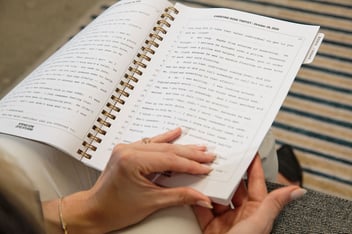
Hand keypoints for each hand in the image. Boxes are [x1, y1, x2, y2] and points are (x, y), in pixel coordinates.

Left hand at [43, 128, 214, 233]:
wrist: (95, 210)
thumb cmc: (116, 208)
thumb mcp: (152, 202)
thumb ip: (180, 196)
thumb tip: (201, 197)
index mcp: (132, 161)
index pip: (170, 160)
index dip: (191, 165)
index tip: (206, 167)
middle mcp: (128, 150)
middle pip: (167, 150)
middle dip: (190, 154)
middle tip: (208, 156)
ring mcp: (127, 149)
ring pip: (160, 145)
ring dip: (181, 146)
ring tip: (198, 147)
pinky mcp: (127, 151)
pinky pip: (150, 143)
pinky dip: (164, 139)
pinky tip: (175, 133)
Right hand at [193, 154, 306, 233]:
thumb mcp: (259, 223)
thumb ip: (274, 204)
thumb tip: (298, 190)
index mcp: (257, 211)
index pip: (255, 183)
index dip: (253, 166)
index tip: (249, 151)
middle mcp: (241, 214)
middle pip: (234, 187)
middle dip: (228, 172)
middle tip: (222, 158)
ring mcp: (225, 220)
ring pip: (217, 196)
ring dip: (211, 184)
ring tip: (205, 170)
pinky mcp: (209, 226)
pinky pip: (202, 208)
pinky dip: (197, 198)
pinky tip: (194, 188)